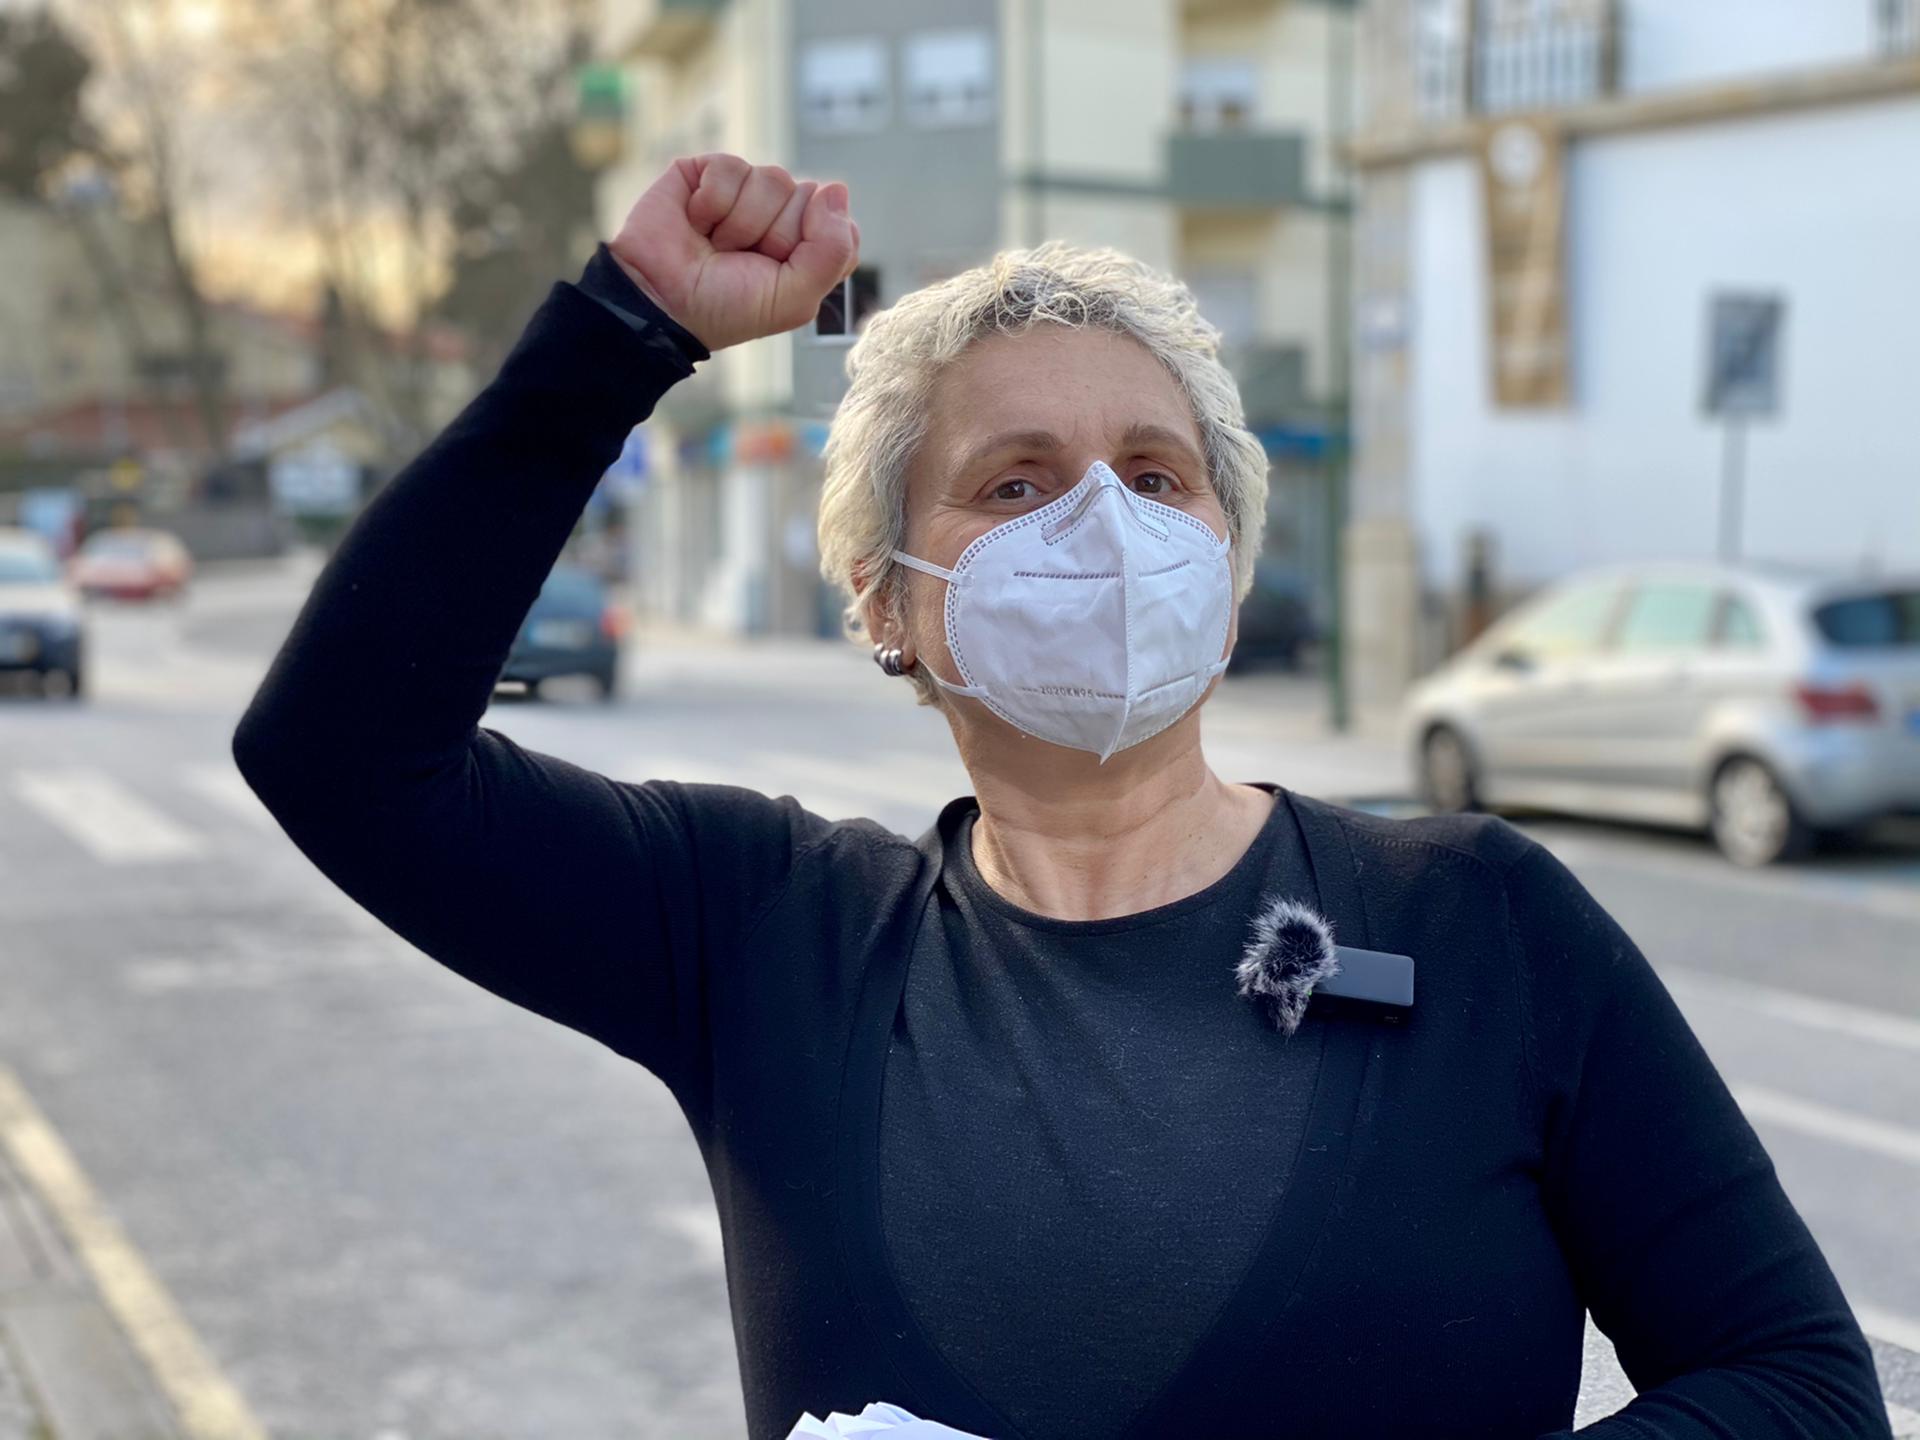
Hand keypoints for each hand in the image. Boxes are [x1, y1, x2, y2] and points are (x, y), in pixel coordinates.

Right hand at [607, 153, 861, 353]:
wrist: (660, 300)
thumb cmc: (725, 308)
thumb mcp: (793, 299)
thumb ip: (832, 251)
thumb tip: (837, 189)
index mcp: (807, 248)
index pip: (840, 222)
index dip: (813, 245)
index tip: (781, 271)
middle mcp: (781, 215)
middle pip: (808, 196)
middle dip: (774, 235)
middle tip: (741, 260)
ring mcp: (746, 191)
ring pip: (773, 178)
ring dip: (740, 223)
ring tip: (716, 245)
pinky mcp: (710, 171)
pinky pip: (732, 166)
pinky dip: (712, 203)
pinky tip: (696, 222)